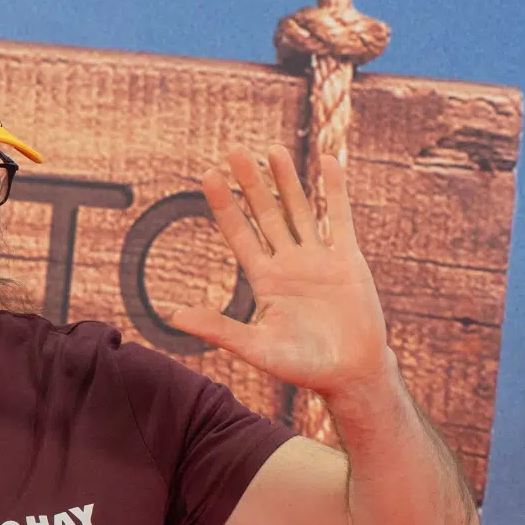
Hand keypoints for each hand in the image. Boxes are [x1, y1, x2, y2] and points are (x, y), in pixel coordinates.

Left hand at [166, 145, 391, 398]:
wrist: (350, 375)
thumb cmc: (301, 366)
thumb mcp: (256, 348)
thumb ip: (219, 329)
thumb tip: (174, 315)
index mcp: (264, 280)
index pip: (239, 234)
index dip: (224, 205)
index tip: (208, 176)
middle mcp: (288, 263)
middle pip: (265, 214)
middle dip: (250, 183)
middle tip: (233, 150)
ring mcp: (318, 259)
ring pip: (299, 209)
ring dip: (287, 180)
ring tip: (272, 149)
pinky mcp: (348, 260)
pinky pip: (339, 218)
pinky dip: (334, 191)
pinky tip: (327, 162)